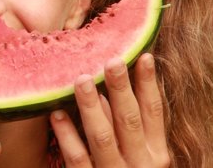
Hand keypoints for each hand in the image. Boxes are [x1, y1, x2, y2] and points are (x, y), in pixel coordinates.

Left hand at [50, 54, 170, 166]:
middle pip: (129, 120)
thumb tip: (108, 92)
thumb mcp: (140, 157)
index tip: (144, 55)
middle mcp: (140, 164)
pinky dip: (67, 136)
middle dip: (121, 89)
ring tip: (81, 80)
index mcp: (156, 153)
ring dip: (91, 107)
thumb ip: (130, 131)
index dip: (149, 84)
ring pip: (102, 137)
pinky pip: (77, 158)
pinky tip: (56, 115)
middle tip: (112, 61)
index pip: (153, 112)